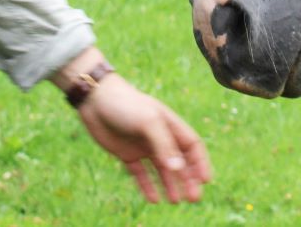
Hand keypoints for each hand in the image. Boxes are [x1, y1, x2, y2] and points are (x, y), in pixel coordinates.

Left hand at [75, 74, 212, 203]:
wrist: (95, 99)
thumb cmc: (125, 104)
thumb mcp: (148, 122)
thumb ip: (164, 145)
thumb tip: (179, 169)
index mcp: (169, 125)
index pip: (192, 146)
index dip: (200, 163)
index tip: (205, 181)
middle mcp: (159, 137)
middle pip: (179, 161)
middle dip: (188, 179)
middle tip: (193, 198)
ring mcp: (143, 146)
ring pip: (161, 170)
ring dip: (170, 185)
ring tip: (175, 201)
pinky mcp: (127, 154)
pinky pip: (140, 174)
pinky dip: (147, 186)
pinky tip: (154, 199)